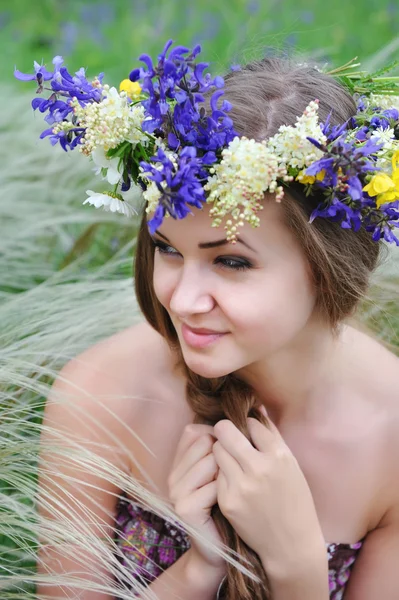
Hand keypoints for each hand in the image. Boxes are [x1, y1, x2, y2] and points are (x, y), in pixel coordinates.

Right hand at [168, 424, 226, 572]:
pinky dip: (229, 493)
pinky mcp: (184, 508)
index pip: (196, 430)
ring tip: (233, 491)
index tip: (234, 455)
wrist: (227, 552)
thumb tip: (258, 406)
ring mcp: (176, 491)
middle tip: (235, 478)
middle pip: (204, 442)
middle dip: (227, 456)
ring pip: (211, 461)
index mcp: (181, 463)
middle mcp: (174, 474)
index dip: (219, 439)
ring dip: (230, 475)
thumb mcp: (231, 470)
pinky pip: (214, 486)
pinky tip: (231, 504)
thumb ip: (236, 441)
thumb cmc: (235, 507)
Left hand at [212, 406, 324, 573]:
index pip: (252, 423)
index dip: (249, 425)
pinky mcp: (228, 501)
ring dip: (222, 452)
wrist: (291, 544)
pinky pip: (216, 475)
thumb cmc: (294, 500)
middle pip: (226, 431)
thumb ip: (272, 436)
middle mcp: (260, 469)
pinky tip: (233, 483)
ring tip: (232, 460)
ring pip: (216, 450)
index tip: (250, 432)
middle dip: (225, 431)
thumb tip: (256, 407)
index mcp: (279, 456)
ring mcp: (242, 486)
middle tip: (227, 436)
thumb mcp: (291, 465)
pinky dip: (222, 475)